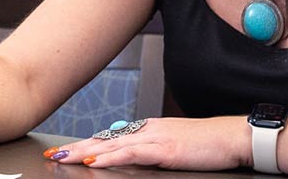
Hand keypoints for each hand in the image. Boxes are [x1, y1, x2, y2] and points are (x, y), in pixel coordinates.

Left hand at [44, 116, 248, 171]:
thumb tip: (130, 153)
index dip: (88, 143)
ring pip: (112, 145)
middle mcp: (148, 130)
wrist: (232, 137)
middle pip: (105, 138)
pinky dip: (109, 156)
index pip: (112, 136)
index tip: (68, 149)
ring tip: (64, 158)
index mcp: (149, 128)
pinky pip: (130, 152)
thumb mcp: (174, 144)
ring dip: (85, 151)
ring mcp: (155, 138)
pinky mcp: (164, 149)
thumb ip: (151, 148)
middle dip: (78, 146)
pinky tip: (94, 160)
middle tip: (55, 154)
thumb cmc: (208, 144)